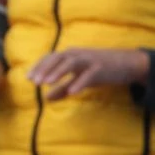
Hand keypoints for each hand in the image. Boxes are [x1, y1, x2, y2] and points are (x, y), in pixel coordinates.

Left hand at [27, 48, 150, 99]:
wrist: (126, 63)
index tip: (28, 78)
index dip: (39, 66)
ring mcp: (90, 60)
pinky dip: (80, 82)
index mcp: (71, 55)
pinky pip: (89, 75)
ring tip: (47, 82)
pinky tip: (72, 93)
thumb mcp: (79, 79)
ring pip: (71, 62)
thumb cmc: (100, 70)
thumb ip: (63, 88)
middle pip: (58, 58)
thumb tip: (46, 99)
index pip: (51, 58)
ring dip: (58, 71)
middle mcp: (78, 54)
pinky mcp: (101, 67)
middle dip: (45, 69)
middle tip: (34, 82)